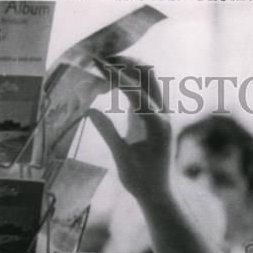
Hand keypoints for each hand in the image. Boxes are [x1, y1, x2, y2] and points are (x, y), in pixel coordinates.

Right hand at [87, 55, 172, 201]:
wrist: (159, 193)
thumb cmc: (142, 181)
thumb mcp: (122, 158)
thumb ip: (108, 133)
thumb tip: (88, 109)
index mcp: (157, 124)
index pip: (136, 91)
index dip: (115, 75)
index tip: (95, 63)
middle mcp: (164, 114)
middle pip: (149, 74)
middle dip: (125, 62)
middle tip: (99, 58)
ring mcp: (161, 113)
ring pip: (149, 78)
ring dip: (128, 68)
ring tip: (101, 65)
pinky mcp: (154, 115)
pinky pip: (143, 89)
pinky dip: (128, 80)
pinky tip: (107, 81)